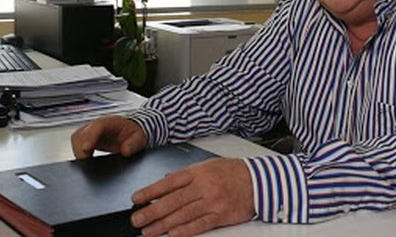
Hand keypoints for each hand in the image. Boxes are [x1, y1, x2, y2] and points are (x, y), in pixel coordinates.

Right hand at [70, 115, 147, 158]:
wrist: (132, 133)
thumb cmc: (134, 134)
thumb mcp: (140, 138)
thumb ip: (134, 144)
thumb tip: (126, 151)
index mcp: (111, 122)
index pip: (96, 126)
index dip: (90, 137)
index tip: (87, 150)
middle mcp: (98, 125)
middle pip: (82, 133)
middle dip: (80, 148)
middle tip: (86, 162)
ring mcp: (91, 132)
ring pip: (77, 139)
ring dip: (78, 151)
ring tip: (86, 162)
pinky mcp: (88, 139)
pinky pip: (78, 144)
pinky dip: (79, 153)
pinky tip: (86, 161)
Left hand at [130, 158, 254, 236]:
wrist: (259, 181)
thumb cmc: (234, 172)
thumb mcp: (208, 165)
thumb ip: (187, 174)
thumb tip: (166, 181)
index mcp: (198, 172)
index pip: (168, 182)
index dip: (150, 191)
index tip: (136, 199)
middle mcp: (203, 186)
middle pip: (172, 201)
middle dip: (151, 211)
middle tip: (137, 219)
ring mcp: (212, 202)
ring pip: (182, 215)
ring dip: (163, 225)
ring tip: (148, 230)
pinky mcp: (220, 215)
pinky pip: (199, 225)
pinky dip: (184, 231)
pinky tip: (172, 234)